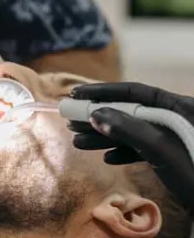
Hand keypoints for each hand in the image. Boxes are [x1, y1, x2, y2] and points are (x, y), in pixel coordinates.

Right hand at [68, 82, 193, 207]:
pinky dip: (123, 152)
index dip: (104, 91)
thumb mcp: (164, 152)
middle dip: (99, 118)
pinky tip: (107, 158)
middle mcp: (176, 118)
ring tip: (78, 141)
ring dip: (105, 137)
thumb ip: (131, 130)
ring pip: (133, 131)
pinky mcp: (173, 155)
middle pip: (130, 112)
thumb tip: (97, 114)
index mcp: (180, 108)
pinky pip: (143, 148)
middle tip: (70, 121)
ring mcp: (174, 138)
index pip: (136, 92)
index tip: (77, 94)